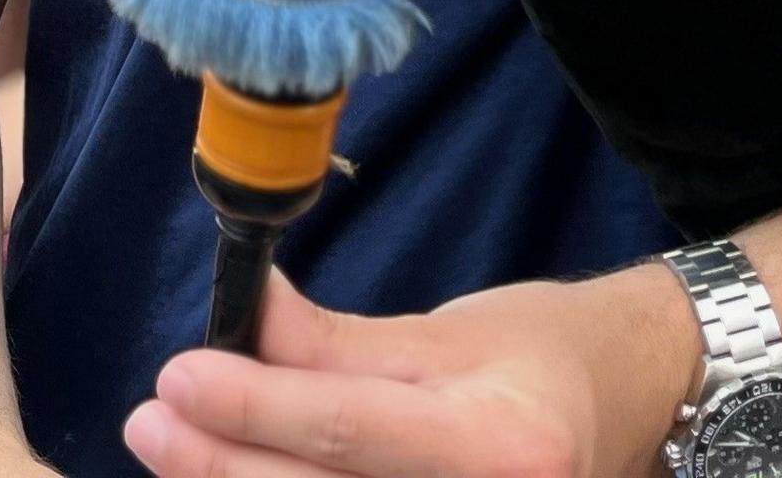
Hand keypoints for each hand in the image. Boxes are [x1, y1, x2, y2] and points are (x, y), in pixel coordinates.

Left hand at [126, 267, 691, 477]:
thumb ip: (336, 342)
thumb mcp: (444, 332)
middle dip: (219, 467)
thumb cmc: (538, 357)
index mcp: (504, 447)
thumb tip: (241, 318)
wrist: (629, 413)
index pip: (351, 430)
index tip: (176, 377)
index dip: (253, 406)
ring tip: (179, 450)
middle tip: (152, 420)